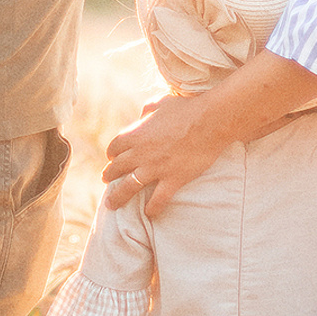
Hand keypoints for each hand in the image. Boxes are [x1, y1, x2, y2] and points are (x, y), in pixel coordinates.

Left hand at [104, 90, 234, 217]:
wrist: (210, 121)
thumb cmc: (186, 108)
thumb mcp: (160, 102)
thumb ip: (147, 110)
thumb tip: (142, 115)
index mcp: (136, 134)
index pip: (114, 147)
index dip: (112, 154)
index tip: (112, 158)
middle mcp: (141, 153)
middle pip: (117, 168)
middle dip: (109, 175)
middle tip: (106, 181)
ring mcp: (156, 168)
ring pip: (129, 187)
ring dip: (118, 197)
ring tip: (112, 204)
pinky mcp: (173, 179)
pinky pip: (158, 199)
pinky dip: (152, 208)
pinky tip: (149, 213)